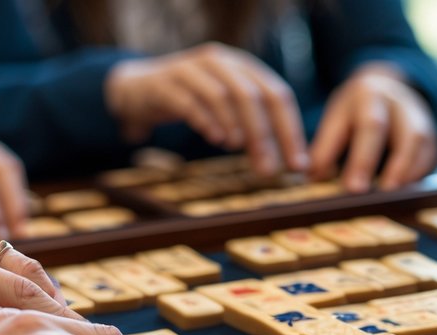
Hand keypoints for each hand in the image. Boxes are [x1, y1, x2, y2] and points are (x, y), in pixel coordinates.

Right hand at [105, 43, 308, 176]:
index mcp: (243, 67)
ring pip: (222, 95)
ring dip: (235, 126)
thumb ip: (252, 129)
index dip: (290, 130)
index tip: (297, 165)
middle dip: (265, 135)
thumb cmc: (191, 103)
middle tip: (270, 170)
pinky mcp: (165, 83)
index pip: (278, 95)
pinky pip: (189, 101)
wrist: (138, 90)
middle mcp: (220, 62)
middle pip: (252, 95)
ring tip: (238, 149)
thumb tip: (282, 165)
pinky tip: (215, 139)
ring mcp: (191, 69)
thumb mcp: (226, 109)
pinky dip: (205, 120)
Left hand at [310, 63, 436, 192]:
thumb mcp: (337, 119)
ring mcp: (418, 116)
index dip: (362, 159)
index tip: (353, 188)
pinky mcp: (430, 134)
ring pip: (421, 141)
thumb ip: (325, 148)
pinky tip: (405, 191)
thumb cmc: (355, 110)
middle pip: (403, 133)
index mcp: (370, 95)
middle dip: (391, 165)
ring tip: (393, 195)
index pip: (370, 126)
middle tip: (376, 194)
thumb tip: (312, 178)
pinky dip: (419, 173)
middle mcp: (398, 102)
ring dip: (408, 171)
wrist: (386, 87)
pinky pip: (430, 153)